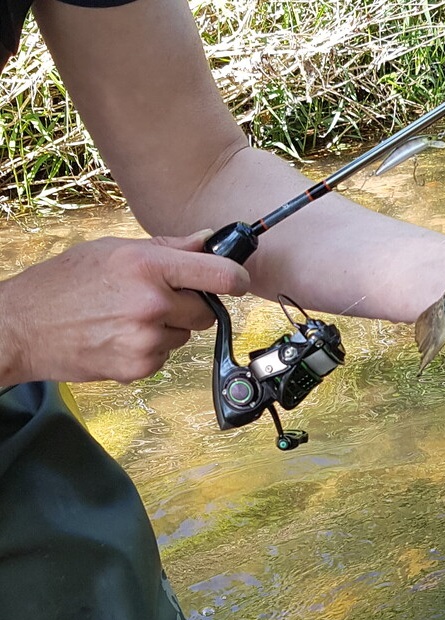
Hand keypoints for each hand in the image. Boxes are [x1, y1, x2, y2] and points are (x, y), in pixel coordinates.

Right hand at [0, 230, 249, 383]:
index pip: (221, 275)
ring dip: (168, 328)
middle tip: (154, 299)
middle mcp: (152, 303)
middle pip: (207, 310)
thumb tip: (208, 241)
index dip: (236, 278)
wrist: (20, 327)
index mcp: (148, 267)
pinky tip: (119, 337)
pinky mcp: (139, 367)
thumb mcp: (113, 250)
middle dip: (190, 305)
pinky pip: (165, 355)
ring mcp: (146, 339)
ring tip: (126, 317)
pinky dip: (150, 349)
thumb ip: (167, 248)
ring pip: (186, 334)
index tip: (236, 281)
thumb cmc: (63, 284)